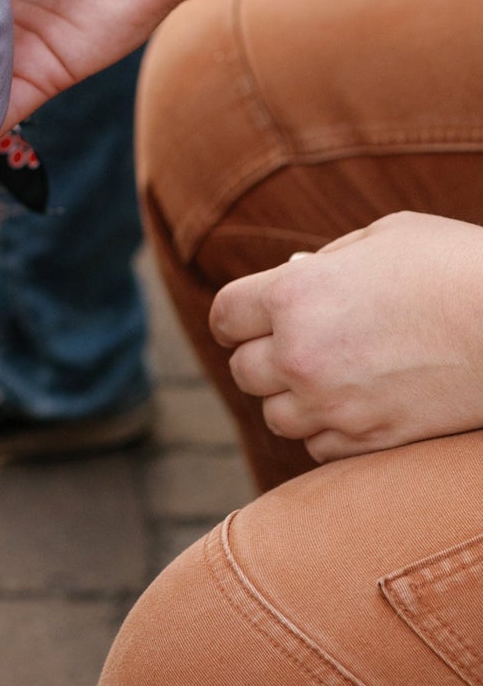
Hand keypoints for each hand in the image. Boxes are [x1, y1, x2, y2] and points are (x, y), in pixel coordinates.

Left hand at [209, 214, 482, 462]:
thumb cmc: (459, 265)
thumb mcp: (385, 238)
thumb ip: (326, 262)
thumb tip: (291, 271)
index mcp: (294, 295)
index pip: (225, 316)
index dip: (237, 319)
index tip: (248, 321)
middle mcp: (300, 354)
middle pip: (243, 370)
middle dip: (266, 357)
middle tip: (300, 347)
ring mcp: (332, 403)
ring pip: (275, 416)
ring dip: (294, 399)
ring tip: (332, 378)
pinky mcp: (368, 441)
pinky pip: (317, 448)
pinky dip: (328, 431)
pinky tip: (355, 407)